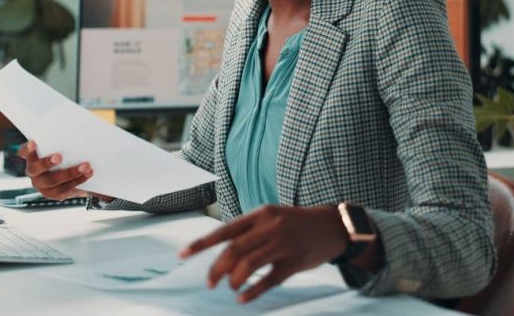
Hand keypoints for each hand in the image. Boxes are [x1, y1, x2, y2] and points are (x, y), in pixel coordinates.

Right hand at [17, 140, 93, 199]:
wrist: (71, 173)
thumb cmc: (64, 152)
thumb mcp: (61, 145)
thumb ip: (62, 140)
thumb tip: (76, 127)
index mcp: (31, 157)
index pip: (24, 152)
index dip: (27, 149)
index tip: (33, 142)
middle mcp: (33, 172)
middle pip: (36, 169)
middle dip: (47, 163)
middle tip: (59, 156)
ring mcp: (42, 185)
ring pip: (53, 182)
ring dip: (70, 173)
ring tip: (86, 166)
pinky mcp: (54, 194)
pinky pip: (65, 189)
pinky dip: (78, 181)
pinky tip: (89, 174)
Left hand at [179, 205, 348, 303]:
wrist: (332, 226)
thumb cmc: (294, 223)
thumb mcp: (271, 216)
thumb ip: (248, 230)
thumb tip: (220, 252)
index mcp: (259, 214)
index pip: (223, 230)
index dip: (201, 244)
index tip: (182, 255)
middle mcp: (269, 227)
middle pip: (234, 250)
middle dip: (216, 269)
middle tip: (209, 282)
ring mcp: (283, 244)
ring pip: (249, 265)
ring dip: (233, 281)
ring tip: (230, 288)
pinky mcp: (295, 262)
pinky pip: (269, 280)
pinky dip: (252, 291)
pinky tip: (243, 299)